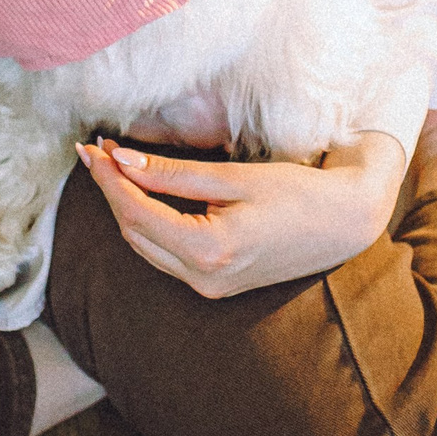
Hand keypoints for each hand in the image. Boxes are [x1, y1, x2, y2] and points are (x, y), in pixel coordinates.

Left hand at [77, 131, 405, 296]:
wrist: (345, 224)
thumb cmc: (299, 193)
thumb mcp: (235, 177)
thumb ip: (174, 174)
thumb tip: (121, 161)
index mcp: (209, 251)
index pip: (136, 213)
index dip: (108, 180)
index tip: (91, 148)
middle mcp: (204, 279)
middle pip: (134, 233)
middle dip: (111, 191)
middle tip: (95, 151)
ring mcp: (210, 288)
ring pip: (146, 247)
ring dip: (126, 208)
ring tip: (111, 168)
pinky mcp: (216, 285)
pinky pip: (166, 255)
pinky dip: (148, 225)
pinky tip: (142, 195)